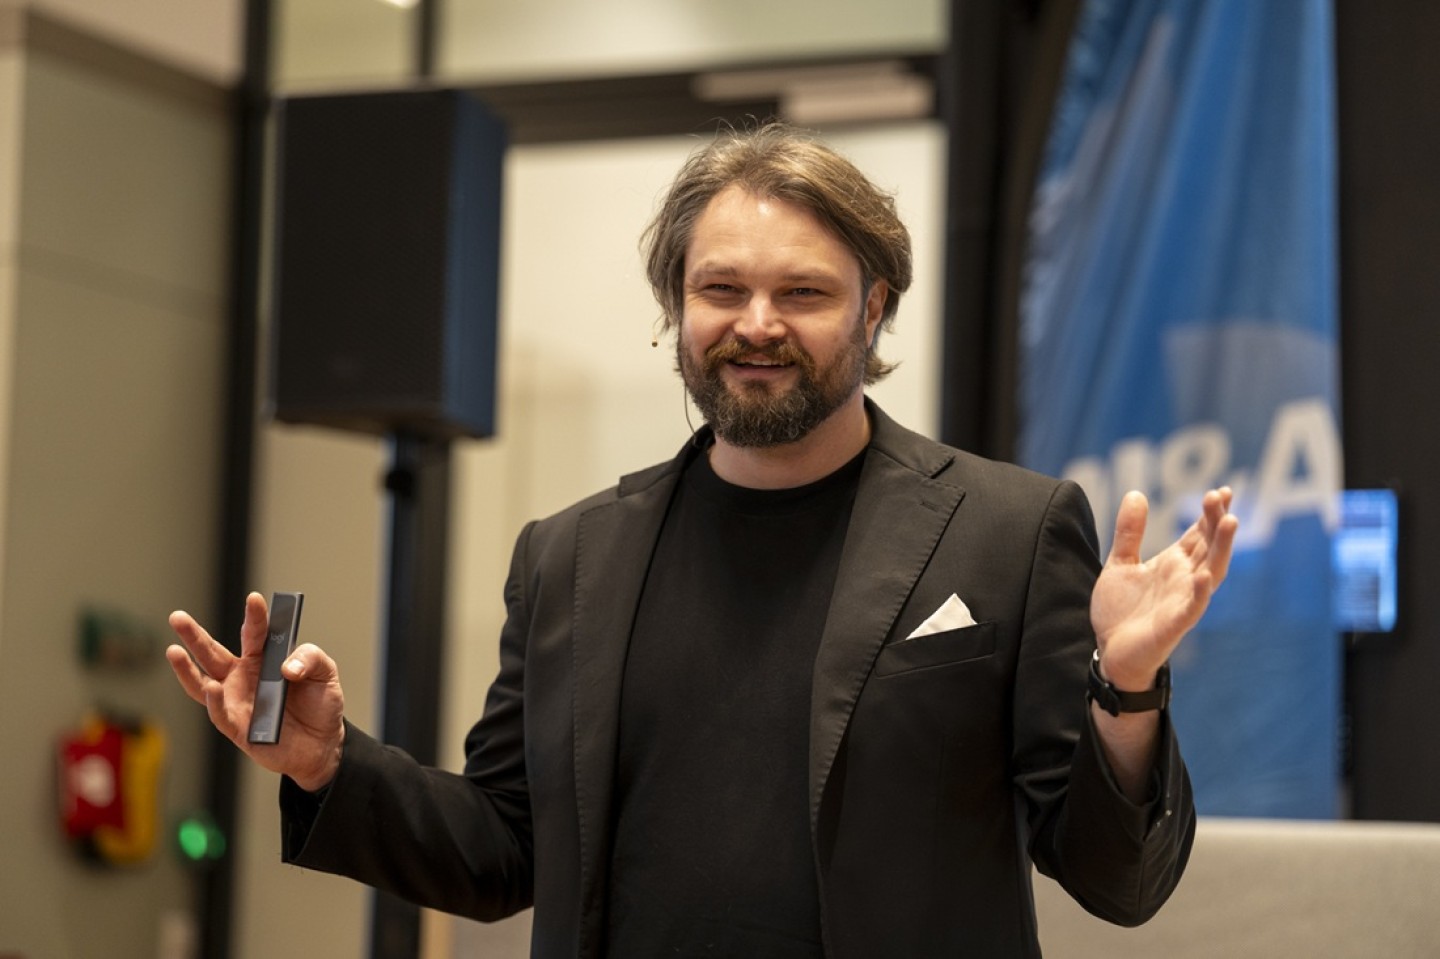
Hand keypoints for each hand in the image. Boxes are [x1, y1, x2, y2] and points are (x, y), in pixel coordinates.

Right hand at [166, 592, 345, 790]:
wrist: (322, 744)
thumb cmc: (319, 705)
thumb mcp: (325, 674)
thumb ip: (311, 659)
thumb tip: (288, 667)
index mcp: (263, 659)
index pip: (255, 633)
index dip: (255, 616)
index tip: (254, 599)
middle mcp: (243, 677)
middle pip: (213, 653)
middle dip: (194, 635)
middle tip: (177, 616)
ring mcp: (236, 701)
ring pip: (204, 683)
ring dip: (186, 668)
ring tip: (173, 650)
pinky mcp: (237, 728)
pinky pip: (220, 713)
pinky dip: (215, 701)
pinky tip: (212, 687)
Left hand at [1090, 487, 1238, 690]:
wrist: (1110, 651)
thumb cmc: (1121, 611)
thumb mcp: (1120, 563)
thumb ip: (1130, 532)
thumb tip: (1136, 493)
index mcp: (1174, 564)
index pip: (1199, 534)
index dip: (1210, 513)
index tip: (1221, 491)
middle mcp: (1184, 580)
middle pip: (1208, 546)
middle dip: (1216, 522)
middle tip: (1221, 496)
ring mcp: (1183, 601)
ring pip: (1210, 572)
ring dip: (1221, 548)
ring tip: (1229, 522)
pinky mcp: (1174, 624)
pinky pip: (1192, 607)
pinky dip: (1199, 592)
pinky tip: (1202, 575)